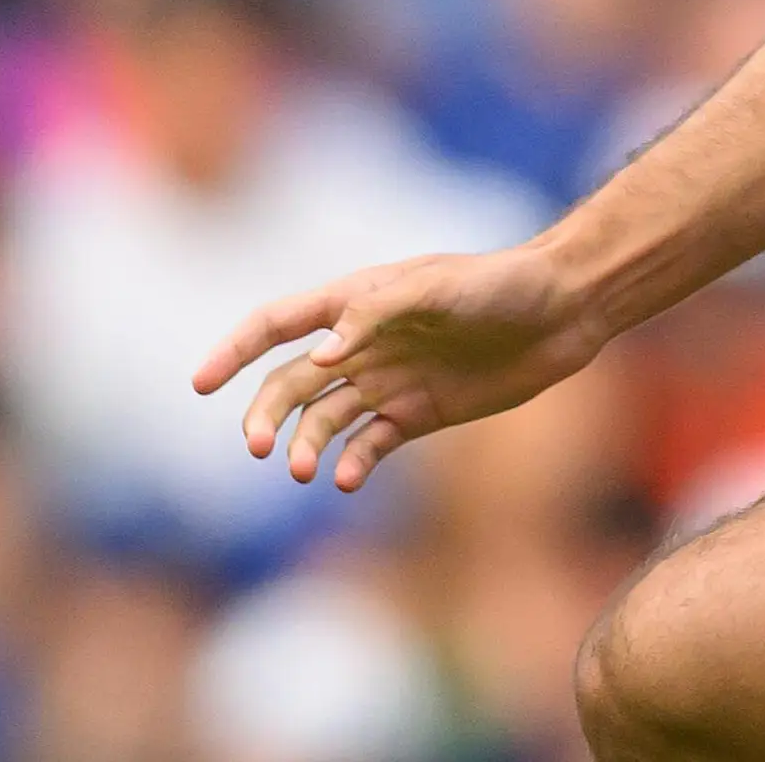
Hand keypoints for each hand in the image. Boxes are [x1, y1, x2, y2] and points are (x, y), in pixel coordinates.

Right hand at [191, 244, 603, 491]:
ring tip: (302, 471)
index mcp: (355, 301)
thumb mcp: (439, 286)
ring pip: (322, 419)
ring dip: (305, 445)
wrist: (565, 310)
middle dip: (265, 414)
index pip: (276, 323)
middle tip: (261, 447)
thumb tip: (321, 355)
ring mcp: (388, 380)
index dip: (233, 350)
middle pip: (289, 383)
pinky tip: (347, 480)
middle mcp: (362, 344)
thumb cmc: (500, 284)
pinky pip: (369, 444)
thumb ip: (376, 313)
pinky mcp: (418, 413)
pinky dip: (351, 464)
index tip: (199, 385)